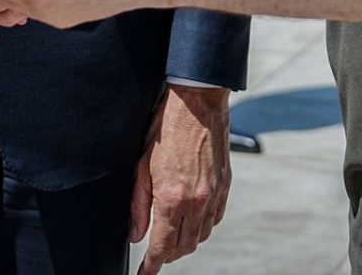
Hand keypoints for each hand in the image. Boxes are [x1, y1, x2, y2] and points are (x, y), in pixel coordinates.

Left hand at [131, 85, 231, 273]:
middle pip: (184, 246)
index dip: (152, 265)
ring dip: (186, 242)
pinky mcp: (225, 186)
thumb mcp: (141, 166)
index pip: (163, 247)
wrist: (198, 103)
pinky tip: (192, 219)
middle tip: (155, 253)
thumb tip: (136, 235)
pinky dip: (203, 226)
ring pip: (201, 235)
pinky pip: (215, 219)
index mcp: (173, 198)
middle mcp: (197, 201)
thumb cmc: (166, 129)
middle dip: (168, 255)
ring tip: (172, 237)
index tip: (145, 273)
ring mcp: (214, 194)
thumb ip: (138, 205)